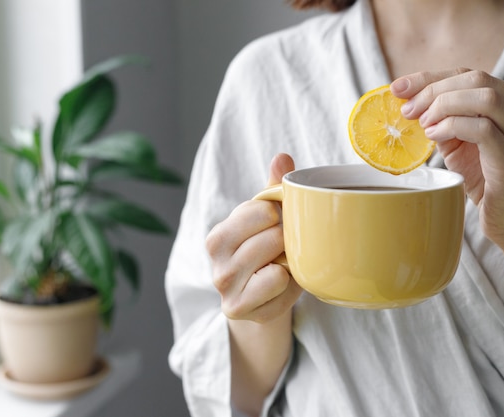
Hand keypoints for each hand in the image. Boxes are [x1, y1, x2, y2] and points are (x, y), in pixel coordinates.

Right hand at [206, 153, 301, 322]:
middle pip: (269, 236)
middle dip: (286, 239)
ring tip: (284, 263)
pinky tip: (282, 284)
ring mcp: (225, 288)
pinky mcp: (238, 309)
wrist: (261, 299)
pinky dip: (288, 284)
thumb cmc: (265, 253)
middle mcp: (215, 261)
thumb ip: (273, 189)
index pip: (258, 210)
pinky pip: (277, 285)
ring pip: (272, 262)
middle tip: (286, 246)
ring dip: (288, 261)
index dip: (278, 214)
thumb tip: (282, 157)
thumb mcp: (268, 221)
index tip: (279, 223)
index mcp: (219, 235)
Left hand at [391, 68, 503, 247]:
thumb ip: (444, 120)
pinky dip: (452, 126)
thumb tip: (410, 102)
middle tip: (408, 110)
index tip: (399, 88)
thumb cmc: (487, 180)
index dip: (431, 78)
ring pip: (485, 98)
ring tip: (423, 124)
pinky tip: (435, 136)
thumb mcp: (460, 143)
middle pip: (478, 79)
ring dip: (444, 105)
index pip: (470, 75)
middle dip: (434, 90)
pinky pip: (482, 129)